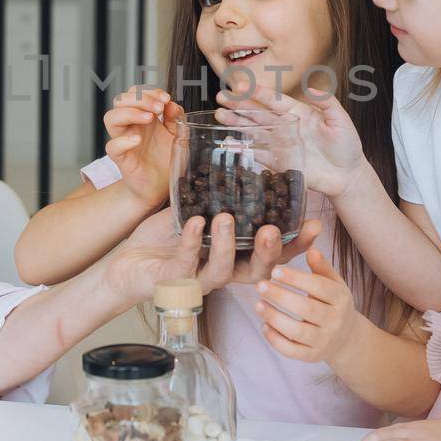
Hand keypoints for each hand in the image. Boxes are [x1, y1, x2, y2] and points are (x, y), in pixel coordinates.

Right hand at [102, 86, 181, 208]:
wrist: (160, 188)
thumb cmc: (166, 161)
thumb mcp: (178, 136)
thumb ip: (177, 119)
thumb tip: (172, 105)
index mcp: (143, 117)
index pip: (135, 93)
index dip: (149, 91)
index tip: (166, 99)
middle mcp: (131, 126)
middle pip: (120, 100)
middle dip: (140, 98)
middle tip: (158, 107)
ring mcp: (124, 141)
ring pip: (110, 118)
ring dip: (130, 113)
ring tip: (150, 118)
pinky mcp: (122, 159)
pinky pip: (112, 146)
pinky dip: (123, 141)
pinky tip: (137, 140)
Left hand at [104, 211, 322, 302]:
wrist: (127, 264)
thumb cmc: (164, 239)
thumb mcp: (195, 210)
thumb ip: (217, 194)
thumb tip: (240, 160)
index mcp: (234, 255)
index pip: (273, 254)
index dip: (295, 244)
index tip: (314, 225)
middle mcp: (222, 270)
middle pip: (257, 271)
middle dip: (270, 252)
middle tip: (272, 230)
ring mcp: (198, 278)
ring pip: (223, 270)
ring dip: (227, 244)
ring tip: (226, 218)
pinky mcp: (173, 280)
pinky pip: (185, 263)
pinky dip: (190, 242)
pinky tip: (193, 223)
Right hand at [215, 81, 366, 198]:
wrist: (347, 175)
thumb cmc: (347, 145)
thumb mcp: (341, 120)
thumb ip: (327, 103)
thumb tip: (312, 88)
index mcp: (298, 112)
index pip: (274, 100)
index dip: (257, 92)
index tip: (241, 86)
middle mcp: (285, 125)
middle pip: (258, 113)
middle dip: (240, 105)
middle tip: (221, 97)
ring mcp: (280, 143)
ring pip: (254, 130)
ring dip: (236, 123)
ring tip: (219, 115)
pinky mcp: (279, 161)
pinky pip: (258, 153)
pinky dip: (243, 148)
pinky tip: (228, 141)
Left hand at [254, 248, 362, 363]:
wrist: (347, 337)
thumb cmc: (334, 303)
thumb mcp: (333, 283)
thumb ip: (321, 267)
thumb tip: (311, 248)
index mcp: (340, 299)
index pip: (318, 287)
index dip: (296, 278)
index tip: (275, 271)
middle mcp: (335, 321)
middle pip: (306, 309)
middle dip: (280, 296)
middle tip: (260, 285)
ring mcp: (324, 341)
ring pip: (297, 332)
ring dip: (274, 318)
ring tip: (258, 304)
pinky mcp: (312, 356)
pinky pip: (292, 351)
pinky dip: (276, 340)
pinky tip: (264, 326)